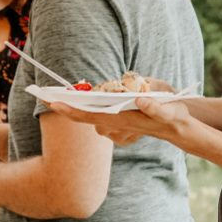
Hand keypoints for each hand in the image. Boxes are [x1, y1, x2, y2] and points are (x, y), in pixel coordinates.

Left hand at [50, 97, 192, 146]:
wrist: (176, 127)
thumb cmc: (172, 116)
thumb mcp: (168, 111)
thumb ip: (155, 107)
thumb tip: (140, 100)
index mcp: (121, 120)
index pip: (91, 115)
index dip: (71, 109)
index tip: (53, 102)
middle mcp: (114, 124)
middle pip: (83, 116)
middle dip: (64, 106)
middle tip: (44, 96)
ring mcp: (114, 125)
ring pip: (89, 115)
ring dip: (76, 106)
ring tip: (62, 95)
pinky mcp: (117, 122)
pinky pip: (97, 115)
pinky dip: (88, 108)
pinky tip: (84, 99)